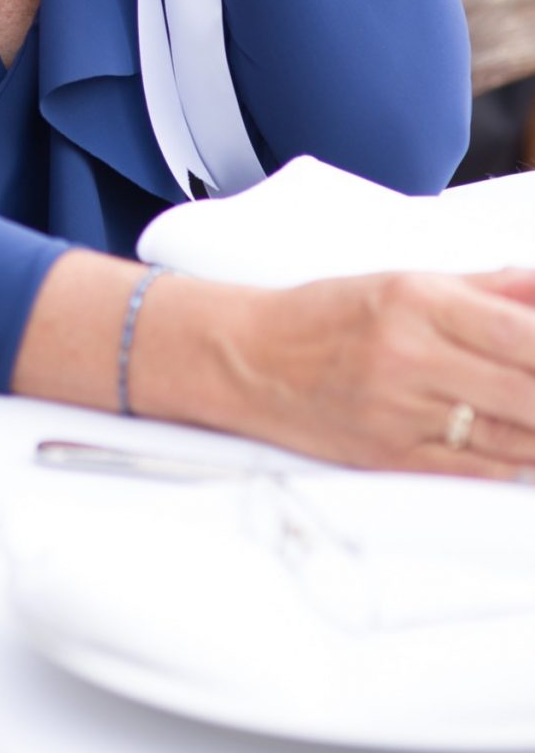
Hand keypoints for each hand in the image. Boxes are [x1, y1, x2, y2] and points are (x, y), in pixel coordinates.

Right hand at [175, 266, 534, 480]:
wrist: (246, 358)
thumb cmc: (321, 316)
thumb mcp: (403, 280)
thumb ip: (488, 288)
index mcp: (416, 300)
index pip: (522, 333)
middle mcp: (410, 356)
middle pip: (527, 393)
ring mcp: (402, 413)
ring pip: (512, 438)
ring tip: (532, 412)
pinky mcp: (393, 459)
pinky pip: (478, 471)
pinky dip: (515, 463)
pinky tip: (525, 450)